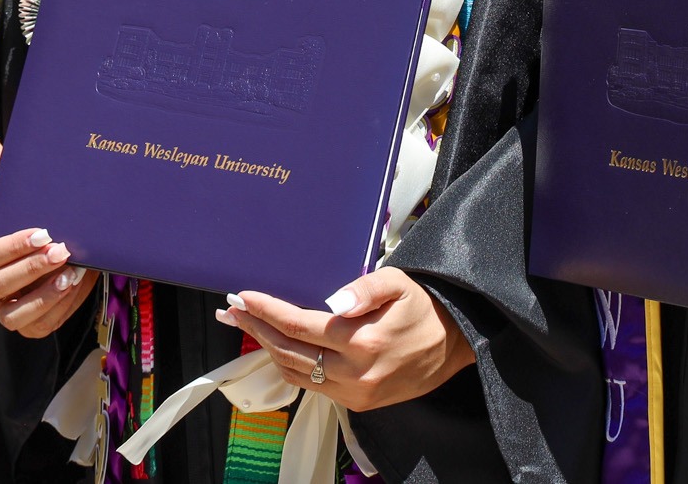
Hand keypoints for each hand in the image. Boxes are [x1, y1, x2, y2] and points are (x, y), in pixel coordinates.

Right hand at [0, 224, 95, 337]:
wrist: (53, 239)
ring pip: (12, 315)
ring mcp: (2, 310)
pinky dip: (58, 305)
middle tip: (60, 250)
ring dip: (44, 294)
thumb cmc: (20, 222)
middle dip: (33, 267)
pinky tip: (72, 284)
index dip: (13, 246)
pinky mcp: (26, 324)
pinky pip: (37, 325)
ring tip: (68, 274)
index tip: (43, 234)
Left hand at [215, 269, 475, 412]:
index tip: (243, 297)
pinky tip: (277, 348)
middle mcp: (355, 373)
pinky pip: (312, 386)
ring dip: (267, 348)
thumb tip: (334, 300)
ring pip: (295, 372)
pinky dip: (289, 365)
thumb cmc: (424, 306)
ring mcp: (356, 392)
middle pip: (289, 351)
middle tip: (231, 310)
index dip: (268, 311)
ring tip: (247, 325)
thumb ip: (365, 288)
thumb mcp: (399, 283)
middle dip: (256, 328)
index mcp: (363, 340)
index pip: (300, 326)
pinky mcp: (359, 403)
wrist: (455, 343)